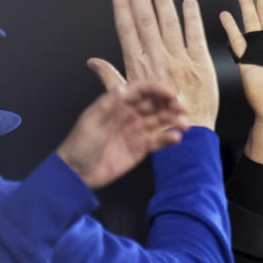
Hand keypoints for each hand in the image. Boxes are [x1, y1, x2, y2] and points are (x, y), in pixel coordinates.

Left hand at [56, 81, 187, 188]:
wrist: (77, 173)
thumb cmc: (80, 145)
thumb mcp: (91, 122)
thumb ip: (108, 106)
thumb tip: (123, 89)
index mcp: (116, 103)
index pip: (141, 90)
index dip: (157, 90)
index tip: (170, 95)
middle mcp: (130, 114)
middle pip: (155, 104)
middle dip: (171, 104)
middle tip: (183, 109)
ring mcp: (137, 131)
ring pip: (161, 121)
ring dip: (174, 120)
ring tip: (184, 125)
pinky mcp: (142, 147)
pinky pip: (159, 140)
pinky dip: (169, 138)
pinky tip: (176, 138)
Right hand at [90, 0, 218, 128]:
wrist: (190, 132)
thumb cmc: (159, 119)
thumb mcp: (130, 100)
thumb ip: (112, 77)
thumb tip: (93, 63)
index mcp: (139, 66)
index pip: (127, 31)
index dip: (122, 9)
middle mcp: (158, 59)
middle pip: (146, 21)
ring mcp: (180, 60)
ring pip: (169, 24)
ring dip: (163, 1)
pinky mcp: (201, 64)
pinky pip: (195, 36)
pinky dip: (192, 18)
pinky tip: (188, 3)